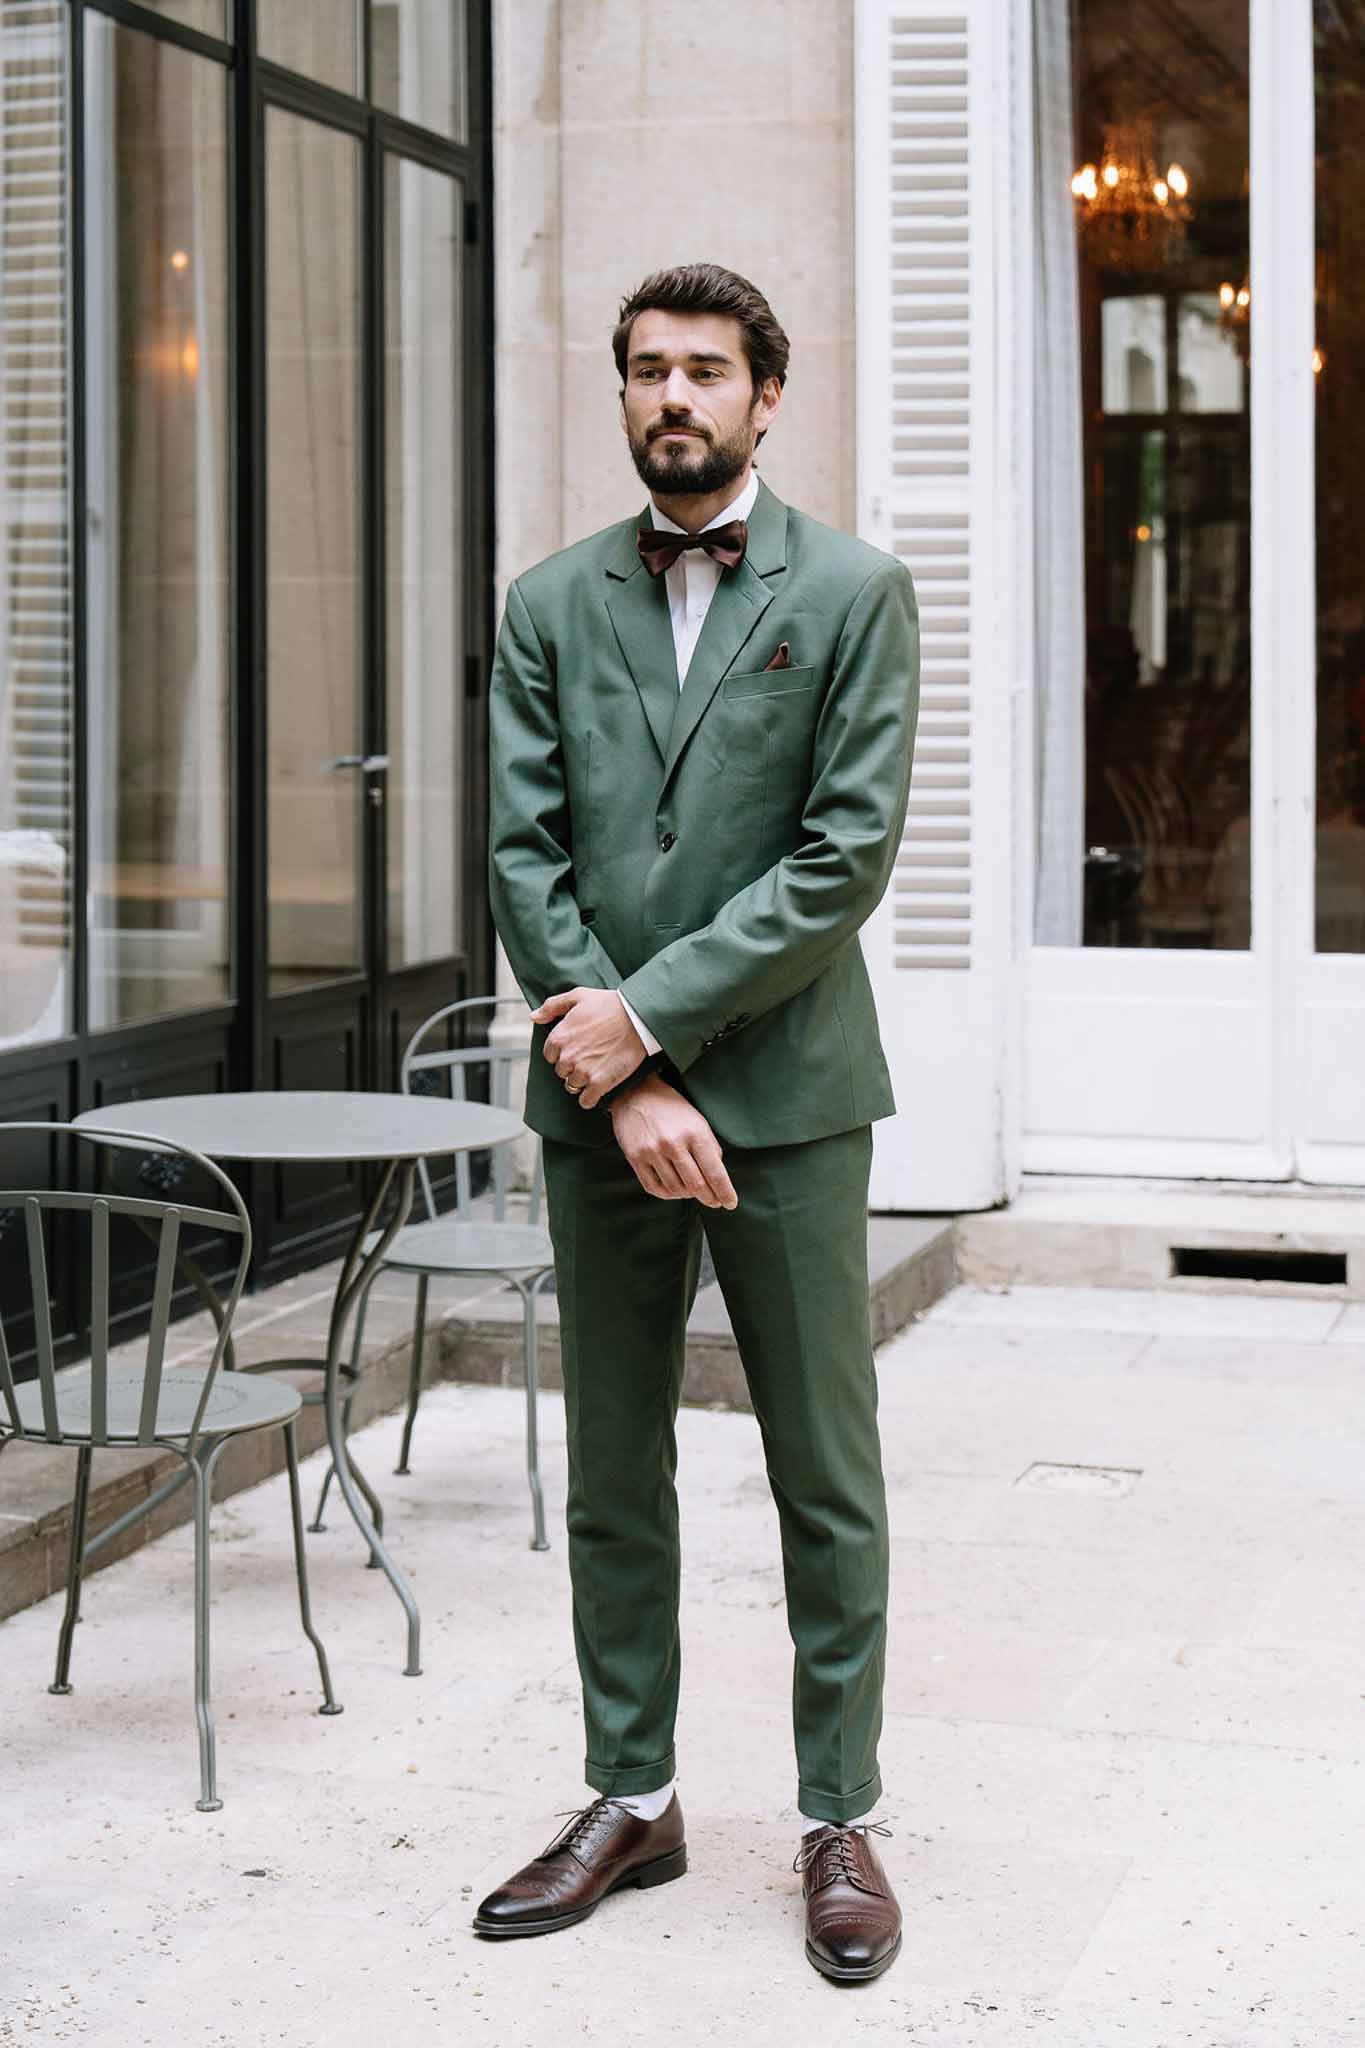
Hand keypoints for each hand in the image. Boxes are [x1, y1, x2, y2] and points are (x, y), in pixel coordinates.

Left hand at [533, 987, 646, 1109]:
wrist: (638, 1018)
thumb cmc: (610, 1004)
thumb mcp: (578, 996)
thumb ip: (552, 1006)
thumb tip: (534, 1017)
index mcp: (558, 1037)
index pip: (550, 1055)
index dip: (563, 1052)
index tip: (577, 1048)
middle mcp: (567, 1057)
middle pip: (561, 1072)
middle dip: (572, 1066)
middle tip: (589, 1057)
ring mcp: (583, 1072)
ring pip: (572, 1086)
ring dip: (581, 1081)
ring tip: (596, 1070)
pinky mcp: (599, 1083)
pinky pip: (586, 1101)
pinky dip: (590, 1098)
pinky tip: (598, 1088)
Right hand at [608, 1074, 737, 1208]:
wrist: (636, 1093)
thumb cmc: (672, 1108)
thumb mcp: (698, 1121)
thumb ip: (710, 1147)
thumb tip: (717, 1176)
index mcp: (694, 1133)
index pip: (715, 1172)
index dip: (725, 1192)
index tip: (730, 1203)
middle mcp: (673, 1144)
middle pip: (696, 1185)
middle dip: (709, 1198)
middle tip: (714, 1202)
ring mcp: (652, 1152)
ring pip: (676, 1189)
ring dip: (688, 1195)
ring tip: (693, 1191)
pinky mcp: (635, 1158)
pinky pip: (654, 1188)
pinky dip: (668, 1194)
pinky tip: (675, 1190)